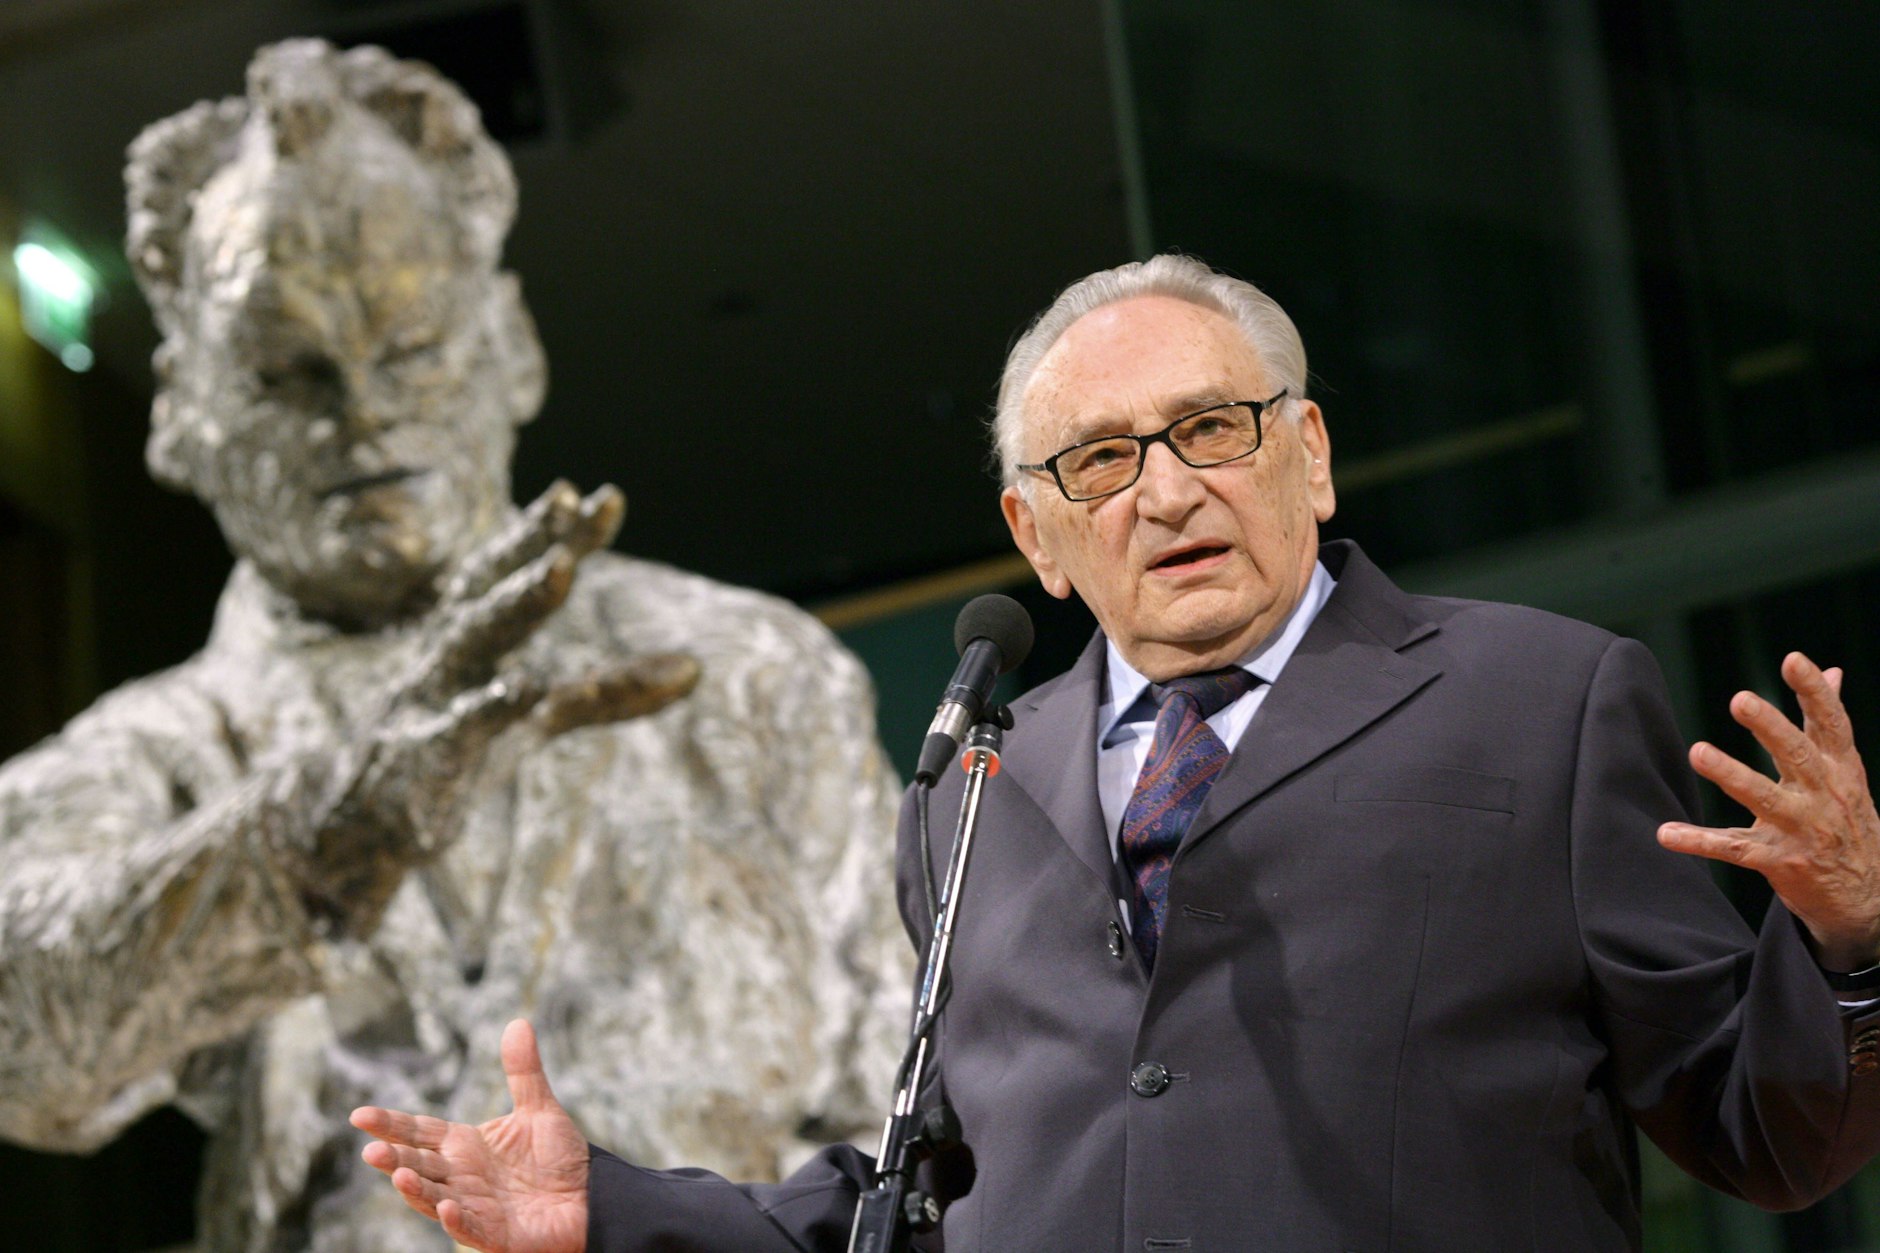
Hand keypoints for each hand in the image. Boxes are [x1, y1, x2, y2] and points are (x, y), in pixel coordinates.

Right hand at [306, 481, 700, 924]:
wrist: (355, 825)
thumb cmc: (453, 751)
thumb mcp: (538, 718)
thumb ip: (610, 691)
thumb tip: (696, 667)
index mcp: (473, 638)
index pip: (516, 573)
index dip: (556, 534)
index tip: (604, 495)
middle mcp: (450, 657)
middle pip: (494, 588)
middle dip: (534, 544)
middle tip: (573, 504)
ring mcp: (430, 703)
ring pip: (472, 641)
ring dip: (516, 603)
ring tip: (561, 571)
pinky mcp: (421, 761)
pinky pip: (455, 729)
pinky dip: (487, 708)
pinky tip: (523, 689)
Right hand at [351, 1019, 588, 1252]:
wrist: (591, 1197)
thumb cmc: (559, 1157)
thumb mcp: (539, 1109)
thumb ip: (523, 1071)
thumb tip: (519, 1022)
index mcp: (465, 1146)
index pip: (420, 1132)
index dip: (392, 1124)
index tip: (359, 1115)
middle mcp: (462, 1176)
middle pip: (419, 1165)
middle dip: (395, 1159)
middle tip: (371, 1151)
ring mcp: (475, 1207)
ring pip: (435, 1198)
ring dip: (417, 1191)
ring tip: (399, 1176)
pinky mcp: (495, 1234)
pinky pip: (471, 1228)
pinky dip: (457, 1221)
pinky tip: (448, 1208)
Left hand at [1658, 652, 1879, 970]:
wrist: (1866, 898)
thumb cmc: (1847, 820)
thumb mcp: (1846, 772)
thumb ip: (1829, 723)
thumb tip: (1833, 672)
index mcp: (1840, 769)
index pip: (1831, 724)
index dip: (1815, 692)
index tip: (1793, 660)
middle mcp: (1824, 796)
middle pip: (1796, 755)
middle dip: (1770, 727)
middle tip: (1740, 699)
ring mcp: (1802, 829)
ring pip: (1763, 798)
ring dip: (1730, 774)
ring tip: (1697, 751)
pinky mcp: (1778, 861)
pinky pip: (1733, 848)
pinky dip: (1699, 842)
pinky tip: (1666, 833)